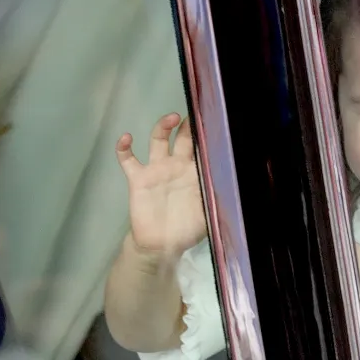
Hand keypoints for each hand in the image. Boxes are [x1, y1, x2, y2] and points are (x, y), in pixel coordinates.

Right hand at [116, 113, 205, 258]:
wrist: (161, 245)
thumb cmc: (187, 229)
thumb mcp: (208, 212)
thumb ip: (218, 196)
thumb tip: (235, 184)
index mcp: (195, 173)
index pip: (202, 149)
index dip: (205, 136)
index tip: (211, 121)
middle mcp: (176, 166)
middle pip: (182, 139)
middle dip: (187, 126)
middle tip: (192, 114)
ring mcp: (156, 170)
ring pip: (158, 141)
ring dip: (162, 127)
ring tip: (170, 118)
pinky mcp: (138, 178)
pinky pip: (128, 159)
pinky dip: (124, 147)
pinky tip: (126, 137)